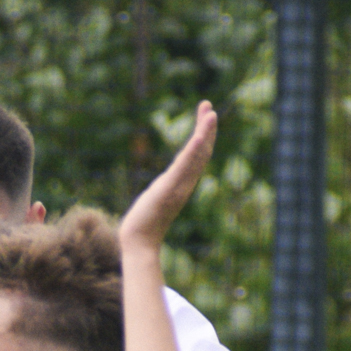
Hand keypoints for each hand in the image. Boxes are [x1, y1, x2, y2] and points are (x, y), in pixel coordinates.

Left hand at [119, 102, 217, 252]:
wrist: (139, 243)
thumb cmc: (144, 224)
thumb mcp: (157, 199)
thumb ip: (165, 189)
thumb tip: (164, 186)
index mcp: (182, 183)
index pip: (196, 156)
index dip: (203, 135)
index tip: (205, 114)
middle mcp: (185, 184)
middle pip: (201, 152)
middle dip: (206, 129)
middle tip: (209, 107)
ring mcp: (178, 187)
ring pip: (196, 157)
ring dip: (204, 134)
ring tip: (211, 114)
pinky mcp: (169, 190)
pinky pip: (184, 167)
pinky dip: (193, 150)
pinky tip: (198, 136)